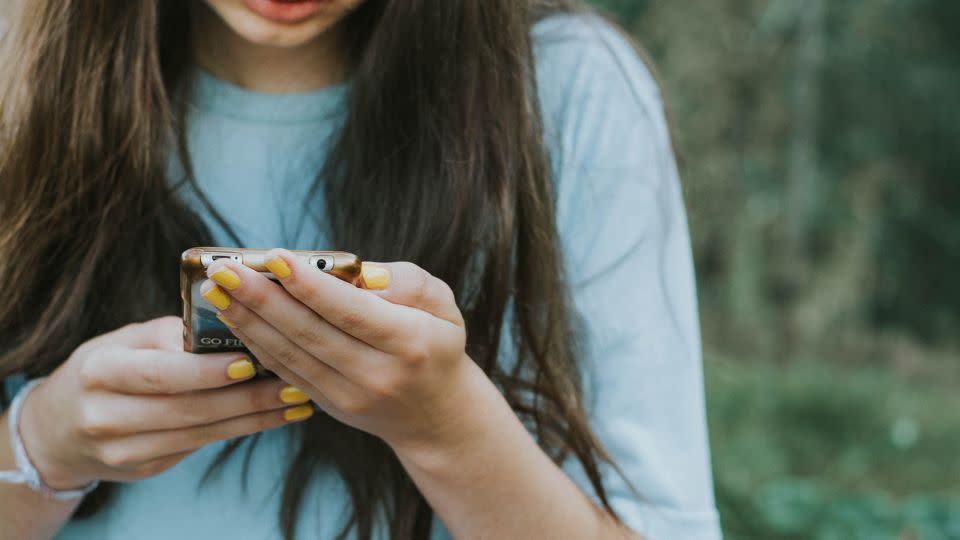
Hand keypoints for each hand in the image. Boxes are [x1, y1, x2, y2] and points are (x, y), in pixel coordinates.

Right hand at [16, 317, 314, 489]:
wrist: (58, 428)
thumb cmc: (106, 368)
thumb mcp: (126, 340)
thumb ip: (172, 334)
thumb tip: (232, 326)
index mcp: (100, 371)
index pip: (161, 374)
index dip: (207, 372)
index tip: (251, 363)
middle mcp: (105, 415)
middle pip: (188, 409)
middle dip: (248, 398)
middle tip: (293, 382)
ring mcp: (123, 450)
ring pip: (202, 433)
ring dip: (255, 416)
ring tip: (297, 399)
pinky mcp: (144, 468)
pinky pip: (202, 445)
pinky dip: (241, 428)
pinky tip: (274, 415)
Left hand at [201, 250, 488, 456]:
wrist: (435, 415)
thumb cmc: (436, 344)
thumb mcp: (442, 305)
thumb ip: (407, 282)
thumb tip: (360, 273)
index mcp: (409, 343)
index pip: (350, 311)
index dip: (310, 285)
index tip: (274, 257)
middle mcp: (377, 374)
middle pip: (309, 332)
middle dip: (261, 298)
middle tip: (223, 269)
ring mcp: (349, 396)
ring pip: (289, 354)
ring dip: (247, 321)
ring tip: (216, 290)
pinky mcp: (328, 406)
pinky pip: (285, 371)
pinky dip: (257, 344)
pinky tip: (235, 318)